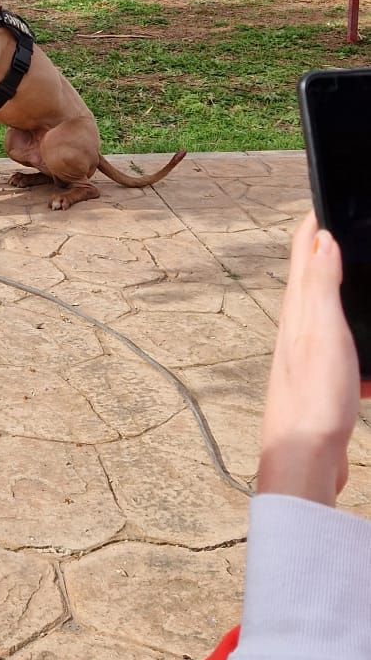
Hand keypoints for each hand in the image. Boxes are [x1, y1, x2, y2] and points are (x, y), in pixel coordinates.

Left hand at [257, 211, 369, 504]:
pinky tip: (368, 357)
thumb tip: (321, 237)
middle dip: (328, 254)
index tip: (323, 200)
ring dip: (341, 296)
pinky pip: (342, 352)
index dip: (312, 225)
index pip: (302, 254)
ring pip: (327, 316)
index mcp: (296, 311)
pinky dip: (356, 343)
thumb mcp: (321, 331)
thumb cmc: (313, 397)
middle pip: (312, 281)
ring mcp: (307, 358)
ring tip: (357, 281)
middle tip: (343, 232)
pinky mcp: (321, 385)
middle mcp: (297, 330)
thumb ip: (320, 285)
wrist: (304, 460)